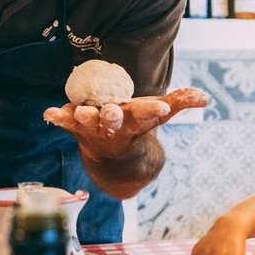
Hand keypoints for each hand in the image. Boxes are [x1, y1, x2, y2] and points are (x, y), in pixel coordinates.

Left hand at [43, 87, 207, 159]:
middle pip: (114, 122)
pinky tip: (49, 113)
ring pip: (88, 124)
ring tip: (79, 112)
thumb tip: (205, 97)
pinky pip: (64, 122)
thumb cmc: (137, 126)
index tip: (161, 106)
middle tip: (113, 111)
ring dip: (83, 118)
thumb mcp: (158, 113)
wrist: (112, 157)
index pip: (147, 115)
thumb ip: (180, 102)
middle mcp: (114, 128)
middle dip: (113, 117)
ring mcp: (92, 129)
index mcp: (136, 122)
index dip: (153, 110)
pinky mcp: (74, 126)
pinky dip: (57, 118)